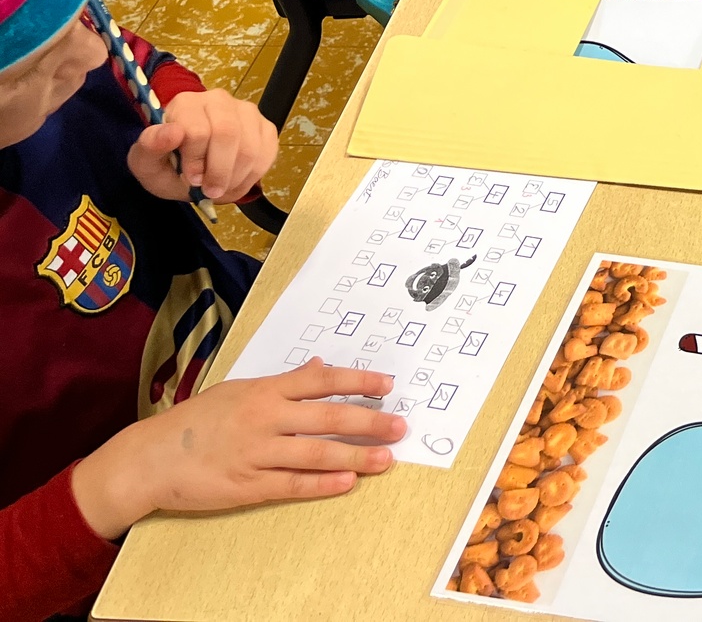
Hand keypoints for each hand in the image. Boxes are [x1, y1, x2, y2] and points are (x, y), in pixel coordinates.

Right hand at [69, 360, 403, 539]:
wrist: (151, 458)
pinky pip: (291, 485)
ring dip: (355, 457)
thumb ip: (283, 382)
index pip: (321, 381)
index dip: (358, 381)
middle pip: (328, 417)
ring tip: (385, 459)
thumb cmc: (196, 421)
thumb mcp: (239, 389)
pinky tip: (346, 483)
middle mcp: (265, 418)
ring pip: (316, 454)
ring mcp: (257, 453)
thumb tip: (318, 367)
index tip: (387, 385)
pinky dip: (321, 485)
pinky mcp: (247, 486)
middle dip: (369, 422)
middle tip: (399, 426)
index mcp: (265, 391)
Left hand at [129, 88, 278, 202]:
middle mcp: (218, 100)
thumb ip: (150, 146)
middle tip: (211, 191)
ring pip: (250, 146)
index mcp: (186, 104)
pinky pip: (267, 152)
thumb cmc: (167, 165)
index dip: (196, 160)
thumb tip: (171, 132)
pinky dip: (253, 176)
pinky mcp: (265, 127)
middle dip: (220, 171)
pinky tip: (236, 182)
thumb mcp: (146, 163)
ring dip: (236, 177)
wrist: (189, 169)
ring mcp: (246, 111)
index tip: (191, 179)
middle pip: (229, 134)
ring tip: (222, 189)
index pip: (198, 130)